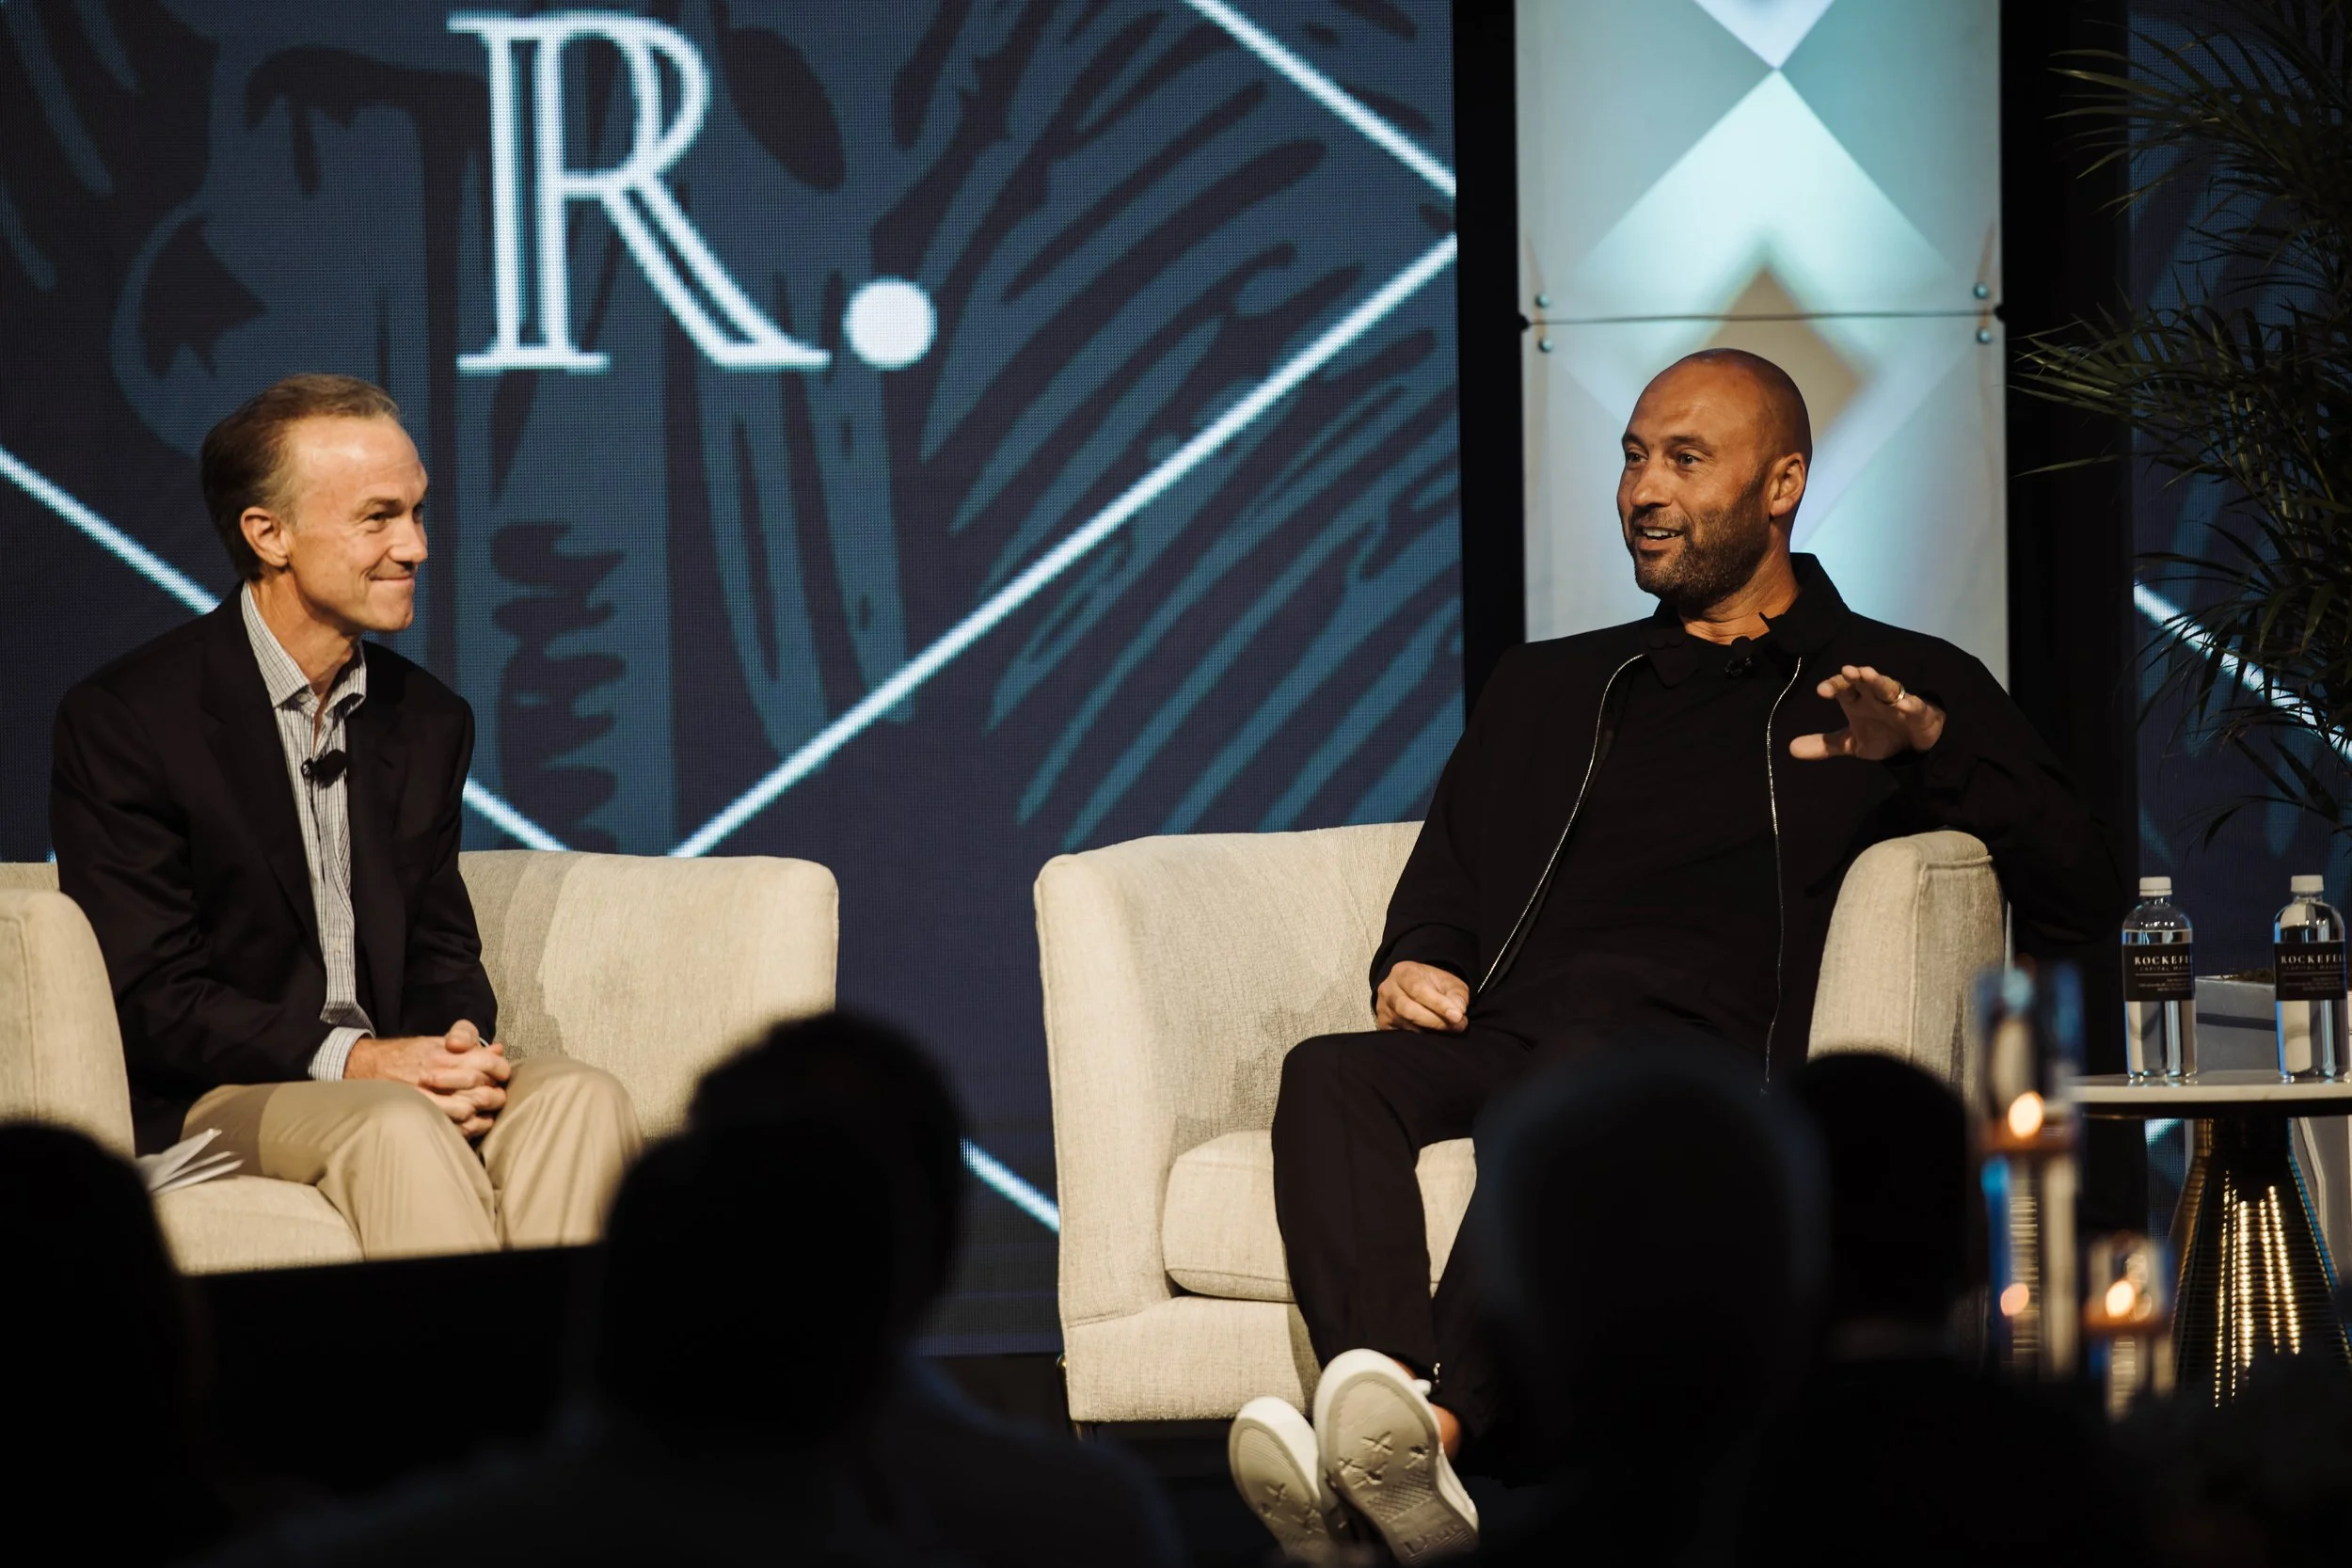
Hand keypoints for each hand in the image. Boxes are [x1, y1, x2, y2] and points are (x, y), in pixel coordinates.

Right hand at [347, 1021, 511, 1136]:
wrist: (364, 1067)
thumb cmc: (406, 1055)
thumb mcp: (436, 1042)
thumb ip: (468, 1043)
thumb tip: (499, 1049)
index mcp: (442, 1053)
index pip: (484, 1061)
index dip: (500, 1069)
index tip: (502, 1075)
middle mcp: (434, 1074)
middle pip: (479, 1088)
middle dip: (494, 1094)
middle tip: (498, 1097)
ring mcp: (424, 1097)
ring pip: (466, 1110)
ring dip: (481, 1113)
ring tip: (485, 1112)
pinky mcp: (416, 1114)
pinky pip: (450, 1127)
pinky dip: (466, 1128)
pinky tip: (471, 1124)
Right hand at [1375, 961, 1468, 1033]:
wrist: (1416, 988)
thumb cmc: (1433, 985)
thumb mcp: (1450, 983)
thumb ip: (1457, 995)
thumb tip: (1458, 1012)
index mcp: (1403, 972)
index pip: (1418, 989)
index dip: (1438, 1004)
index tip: (1457, 1016)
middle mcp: (1388, 990)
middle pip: (1409, 1010)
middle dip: (1436, 1021)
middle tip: (1457, 1025)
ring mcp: (1383, 1008)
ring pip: (1407, 1025)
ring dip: (1431, 1030)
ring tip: (1449, 1028)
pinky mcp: (1384, 1024)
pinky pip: (1402, 1035)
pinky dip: (1421, 1036)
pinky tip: (1433, 1032)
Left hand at [1789, 664, 1944, 761]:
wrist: (1913, 745)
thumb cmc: (1881, 734)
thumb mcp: (1851, 744)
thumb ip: (1824, 745)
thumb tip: (1791, 749)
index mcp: (1857, 701)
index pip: (1843, 688)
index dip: (1833, 686)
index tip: (1821, 691)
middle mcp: (1875, 697)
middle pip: (1864, 682)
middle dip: (1856, 676)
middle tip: (1847, 671)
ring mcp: (1897, 702)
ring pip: (1888, 687)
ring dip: (1878, 681)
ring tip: (1868, 674)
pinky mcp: (1918, 712)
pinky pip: (1915, 707)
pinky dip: (1911, 705)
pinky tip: (1906, 705)